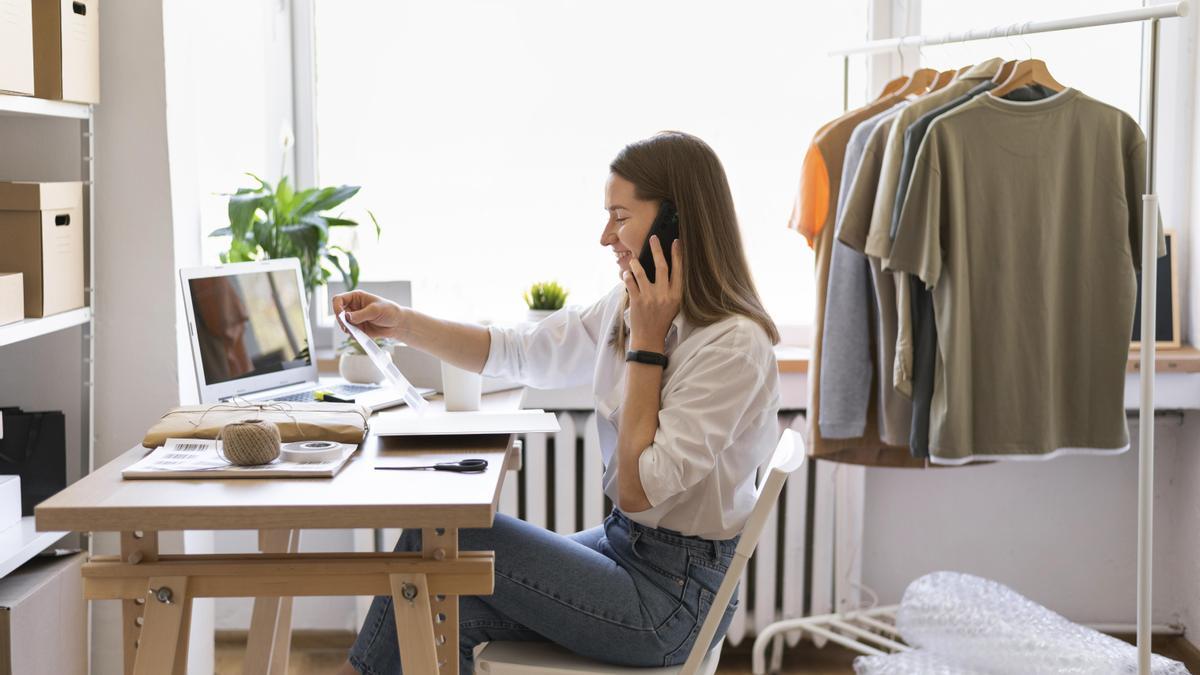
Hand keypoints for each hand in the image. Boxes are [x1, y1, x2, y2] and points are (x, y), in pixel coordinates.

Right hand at [332, 290, 404, 339]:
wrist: (397, 324)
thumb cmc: (389, 311)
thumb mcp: (375, 310)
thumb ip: (361, 314)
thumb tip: (347, 317)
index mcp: (356, 297)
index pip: (338, 299)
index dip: (336, 307)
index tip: (342, 316)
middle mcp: (353, 307)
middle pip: (338, 313)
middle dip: (342, 321)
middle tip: (349, 327)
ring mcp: (354, 318)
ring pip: (342, 325)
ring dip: (348, 329)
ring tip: (359, 331)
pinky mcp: (358, 328)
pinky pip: (350, 333)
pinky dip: (353, 335)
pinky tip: (362, 334)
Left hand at [623, 235, 682, 349]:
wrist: (649, 339)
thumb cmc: (662, 321)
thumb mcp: (674, 305)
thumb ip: (671, 288)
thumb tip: (666, 267)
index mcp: (676, 295)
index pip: (678, 270)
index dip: (677, 255)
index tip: (676, 242)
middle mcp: (664, 295)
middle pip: (661, 266)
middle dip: (657, 249)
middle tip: (653, 238)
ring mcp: (649, 298)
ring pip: (641, 272)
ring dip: (636, 263)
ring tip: (633, 260)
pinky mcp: (636, 301)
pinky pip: (630, 282)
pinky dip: (627, 276)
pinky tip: (626, 274)